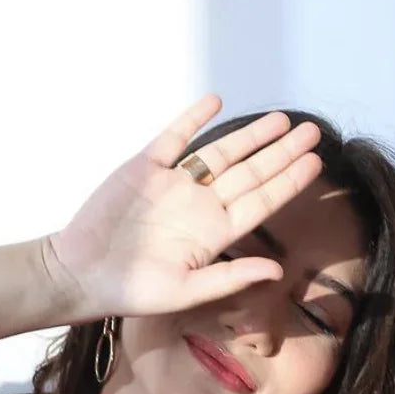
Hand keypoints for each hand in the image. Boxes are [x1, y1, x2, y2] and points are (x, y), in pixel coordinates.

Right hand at [44, 92, 322, 322]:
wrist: (79, 273)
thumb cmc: (130, 291)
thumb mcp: (184, 292)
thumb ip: (229, 277)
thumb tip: (277, 271)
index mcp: (214, 234)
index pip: (261, 203)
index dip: (289, 182)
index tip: (315, 164)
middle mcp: (200, 206)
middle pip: (250, 173)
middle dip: (282, 153)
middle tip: (311, 132)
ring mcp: (174, 185)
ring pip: (220, 153)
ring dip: (250, 135)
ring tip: (280, 119)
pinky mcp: (145, 168)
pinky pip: (174, 138)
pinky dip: (193, 120)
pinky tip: (216, 101)